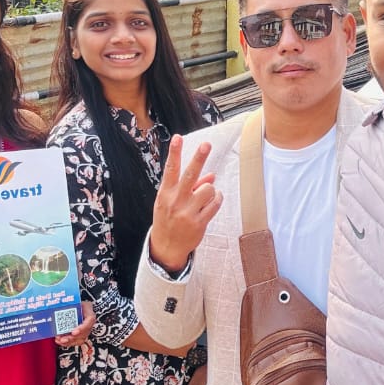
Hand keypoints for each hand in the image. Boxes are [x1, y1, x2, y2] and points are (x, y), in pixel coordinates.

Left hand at [55, 301, 95, 347]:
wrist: (79, 307)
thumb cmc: (77, 304)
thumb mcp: (75, 301)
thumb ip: (69, 303)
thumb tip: (58, 305)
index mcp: (89, 314)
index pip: (89, 321)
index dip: (82, 328)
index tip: (74, 332)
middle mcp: (89, 324)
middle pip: (84, 333)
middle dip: (72, 338)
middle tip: (63, 339)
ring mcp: (85, 330)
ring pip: (79, 339)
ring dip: (69, 342)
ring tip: (59, 340)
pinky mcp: (80, 335)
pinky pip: (75, 341)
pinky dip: (67, 343)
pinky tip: (59, 341)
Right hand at [148, 136, 220, 273]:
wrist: (166, 247)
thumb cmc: (169, 218)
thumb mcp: (170, 200)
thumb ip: (189, 186)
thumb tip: (211, 175)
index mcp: (166, 193)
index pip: (170, 169)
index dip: (174, 152)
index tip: (178, 138)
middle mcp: (176, 201)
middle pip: (190, 175)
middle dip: (198, 158)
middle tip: (206, 144)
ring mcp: (187, 212)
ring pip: (208, 189)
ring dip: (211, 189)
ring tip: (205, 196)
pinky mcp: (199, 223)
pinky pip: (215, 204)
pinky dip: (217, 199)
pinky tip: (213, 201)